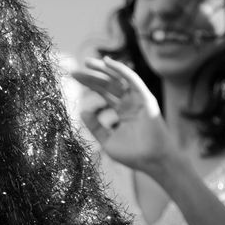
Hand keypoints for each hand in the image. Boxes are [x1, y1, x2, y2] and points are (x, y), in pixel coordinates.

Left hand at [72, 57, 173, 172]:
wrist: (151, 162)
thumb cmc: (133, 155)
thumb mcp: (107, 140)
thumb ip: (95, 126)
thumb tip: (82, 111)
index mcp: (122, 110)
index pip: (104, 92)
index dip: (89, 83)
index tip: (73, 76)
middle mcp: (130, 102)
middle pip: (108, 83)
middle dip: (92, 75)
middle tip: (75, 70)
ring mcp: (138, 99)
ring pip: (118, 78)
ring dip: (103, 69)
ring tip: (87, 62)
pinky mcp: (146, 98)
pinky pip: (132, 80)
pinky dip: (121, 69)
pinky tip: (108, 62)